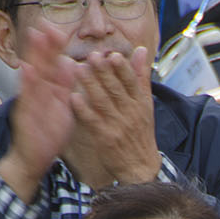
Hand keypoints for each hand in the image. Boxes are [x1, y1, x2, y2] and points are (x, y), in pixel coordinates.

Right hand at [0, 23, 78, 200]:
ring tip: (35, 36)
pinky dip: (27, 83)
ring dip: (33, 55)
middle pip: (42, 63)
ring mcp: (30, 100)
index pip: (54, 64)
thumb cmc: (48, 134)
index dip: (56, 47)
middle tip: (47, 23)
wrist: (33, 158)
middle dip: (44, 44)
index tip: (60, 29)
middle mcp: (39, 91)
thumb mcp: (63, 107)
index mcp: (51, 90)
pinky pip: (27, 96)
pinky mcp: (25, 113)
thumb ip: (67, 86)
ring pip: (32, 74)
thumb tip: (74, 65)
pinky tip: (27, 69)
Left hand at [70, 47, 159, 186]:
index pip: (132, 82)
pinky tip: (73, 97)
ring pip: (103, 102)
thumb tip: (141, 50)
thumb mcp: (146, 105)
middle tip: (91, 57)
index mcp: (141, 103)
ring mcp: (117, 125)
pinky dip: (83, 109)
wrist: (141, 167)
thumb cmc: (140, 133)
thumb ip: (141, 77)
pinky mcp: (105, 137)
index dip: (122, 69)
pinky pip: (92, 120)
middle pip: (116, 90)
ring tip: (78, 69)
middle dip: (104, 73)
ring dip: (90, 85)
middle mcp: (131, 113)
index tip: (112, 56)